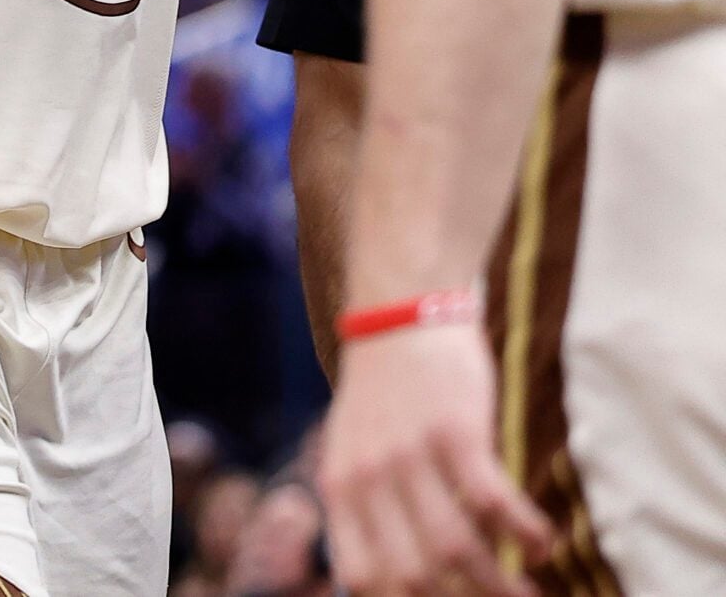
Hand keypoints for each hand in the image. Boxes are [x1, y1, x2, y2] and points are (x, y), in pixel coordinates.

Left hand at [322, 323, 553, 596]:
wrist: (398, 316)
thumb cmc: (383, 394)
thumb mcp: (351, 450)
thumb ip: (365, 507)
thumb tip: (388, 577)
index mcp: (340, 488)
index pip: (363, 576)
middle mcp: (369, 477)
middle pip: (414, 575)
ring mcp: (411, 455)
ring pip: (457, 547)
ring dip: (500, 584)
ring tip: (529, 594)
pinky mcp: (455, 432)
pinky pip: (493, 502)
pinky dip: (525, 532)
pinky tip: (545, 543)